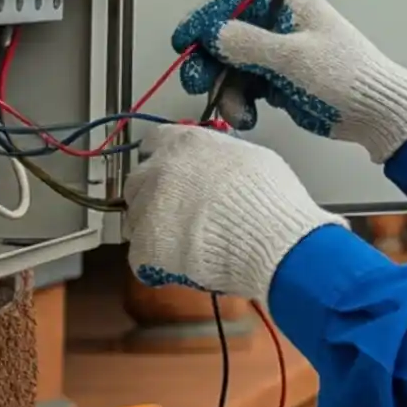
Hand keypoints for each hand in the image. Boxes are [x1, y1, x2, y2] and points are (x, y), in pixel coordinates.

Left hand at [124, 123, 343, 299]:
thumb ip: (219, 157)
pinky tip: (188, 264)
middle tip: (181, 213)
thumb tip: (215, 167)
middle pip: (138, 182)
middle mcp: (156, 171)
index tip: (174, 172)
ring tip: (189, 243)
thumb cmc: (270, 197)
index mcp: (184, 144)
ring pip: (137, 220)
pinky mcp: (144, 248)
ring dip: (156, 229)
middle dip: (154, 196)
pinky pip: (144, 256)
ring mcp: (146, 210)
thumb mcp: (251, 158)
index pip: (154, 142)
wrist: (268, 239)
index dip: (164, 159)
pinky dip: (161, 262)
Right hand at [173, 0, 406, 163]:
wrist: (378, 113)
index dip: (207, 19)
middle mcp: (285, 28)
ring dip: (229, 90)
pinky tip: (249, 117)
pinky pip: (251, 87)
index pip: (237, 3)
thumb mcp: (294, 58)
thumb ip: (250, 44)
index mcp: (291, 9)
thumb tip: (215, 31)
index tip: (184, 40)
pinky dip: (244, 102)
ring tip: (238, 113)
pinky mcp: (285, 82)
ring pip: (238, 67)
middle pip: (232, 38)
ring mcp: (284, 56)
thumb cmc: (346, 77)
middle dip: (212, 61)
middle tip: (198, 83)